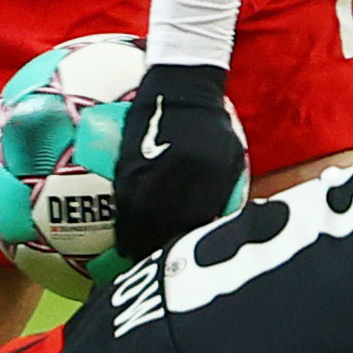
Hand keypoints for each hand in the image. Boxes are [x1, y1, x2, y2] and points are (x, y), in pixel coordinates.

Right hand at [113, 62, 247, 261]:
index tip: (185, 264)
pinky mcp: (131, 159)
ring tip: (132, 262)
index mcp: (212, 175)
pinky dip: (123, 220)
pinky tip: (121, 236)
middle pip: (170, 225)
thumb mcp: (231, 153)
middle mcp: (184, 174)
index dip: (192, 246)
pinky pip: (125, 197)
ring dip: (138, 242)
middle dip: (161, 251)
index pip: (202, 221)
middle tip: (154, 270)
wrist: (182, 81)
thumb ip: (225, 188)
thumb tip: (218, 224)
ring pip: (144, 216)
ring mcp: (155, 167)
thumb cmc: (211, 120)